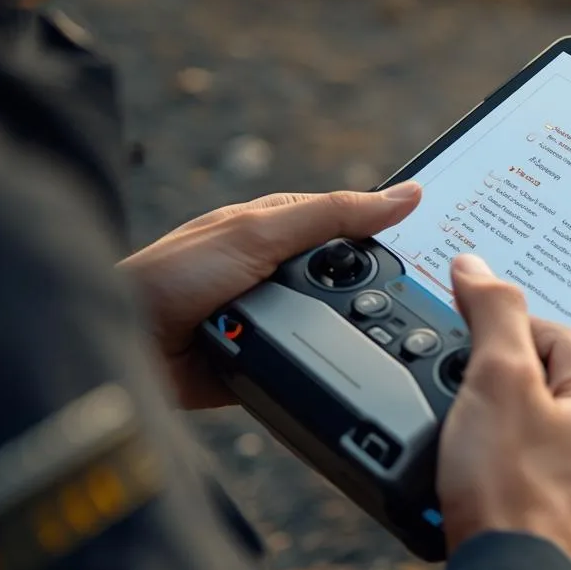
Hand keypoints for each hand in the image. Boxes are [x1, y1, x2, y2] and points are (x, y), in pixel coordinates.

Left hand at [117, 184, 423, 408]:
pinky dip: (330, 369)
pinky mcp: (270, 362)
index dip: (395, 232)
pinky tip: (357, 374)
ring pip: (339, 325)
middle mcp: (279, 271)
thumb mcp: (261, 233)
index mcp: (279, 228)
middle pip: (353, 278)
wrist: (125, 348)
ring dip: (356, 334)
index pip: (353, 224)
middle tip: (436, 304)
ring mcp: (276, 318)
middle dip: (384, 291)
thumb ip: (333, 215)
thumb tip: (406, 195)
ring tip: (400, 343)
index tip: (445, 243)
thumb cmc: (172, 276)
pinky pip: (315, 365)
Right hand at [436, 254, 570, 569]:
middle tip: (450, 384)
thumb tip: (477, 266)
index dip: (505, 323)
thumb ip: (493, 317)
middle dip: (493, 381)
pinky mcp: (554, 529)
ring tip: (448, 436)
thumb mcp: (499, 381)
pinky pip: (516, 482)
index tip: (463, 323)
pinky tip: (458, 483)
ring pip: (529, 437)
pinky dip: (486, 474)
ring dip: (486, 430)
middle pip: (543, 388)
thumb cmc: (515, 489)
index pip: (556, 336)